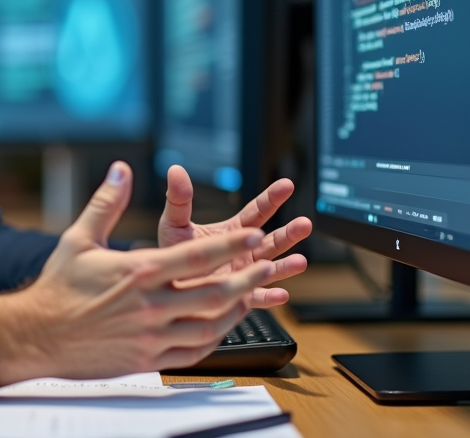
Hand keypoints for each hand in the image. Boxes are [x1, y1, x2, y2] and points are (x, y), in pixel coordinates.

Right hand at [0, 162, 274, 385]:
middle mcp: (150, 305)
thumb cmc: (58, 287)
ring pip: (210, 326)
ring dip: (236, 310)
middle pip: (214, 294)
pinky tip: (220, 327)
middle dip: (247, 278)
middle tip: (267, 265)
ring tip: (251, 295)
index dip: (231, 245)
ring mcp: (151, 335)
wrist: (39, 334)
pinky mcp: (148, 358)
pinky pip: (194, 352)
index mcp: (139, 272)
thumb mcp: (80, 238)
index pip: (197, 256)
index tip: (254, 233)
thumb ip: (107, 203)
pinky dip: (214, 338)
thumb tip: (121, 170)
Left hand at [158, 164, 311, 307]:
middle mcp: (244, 252)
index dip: (272, 198)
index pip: (257, 211)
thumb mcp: (174, 223)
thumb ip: (179, 199)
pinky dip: (269, 298)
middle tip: (305, 224)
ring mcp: (244, 275)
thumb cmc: (171, 253)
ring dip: (286, 266)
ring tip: (301, 261)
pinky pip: (256, 298)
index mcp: (233, 232)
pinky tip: (281, 294)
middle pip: (271, 241)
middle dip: (289, 233)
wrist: (164, 285)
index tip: (287, 184)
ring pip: (270, 269)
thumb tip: (175, 170)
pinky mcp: (237, 297)